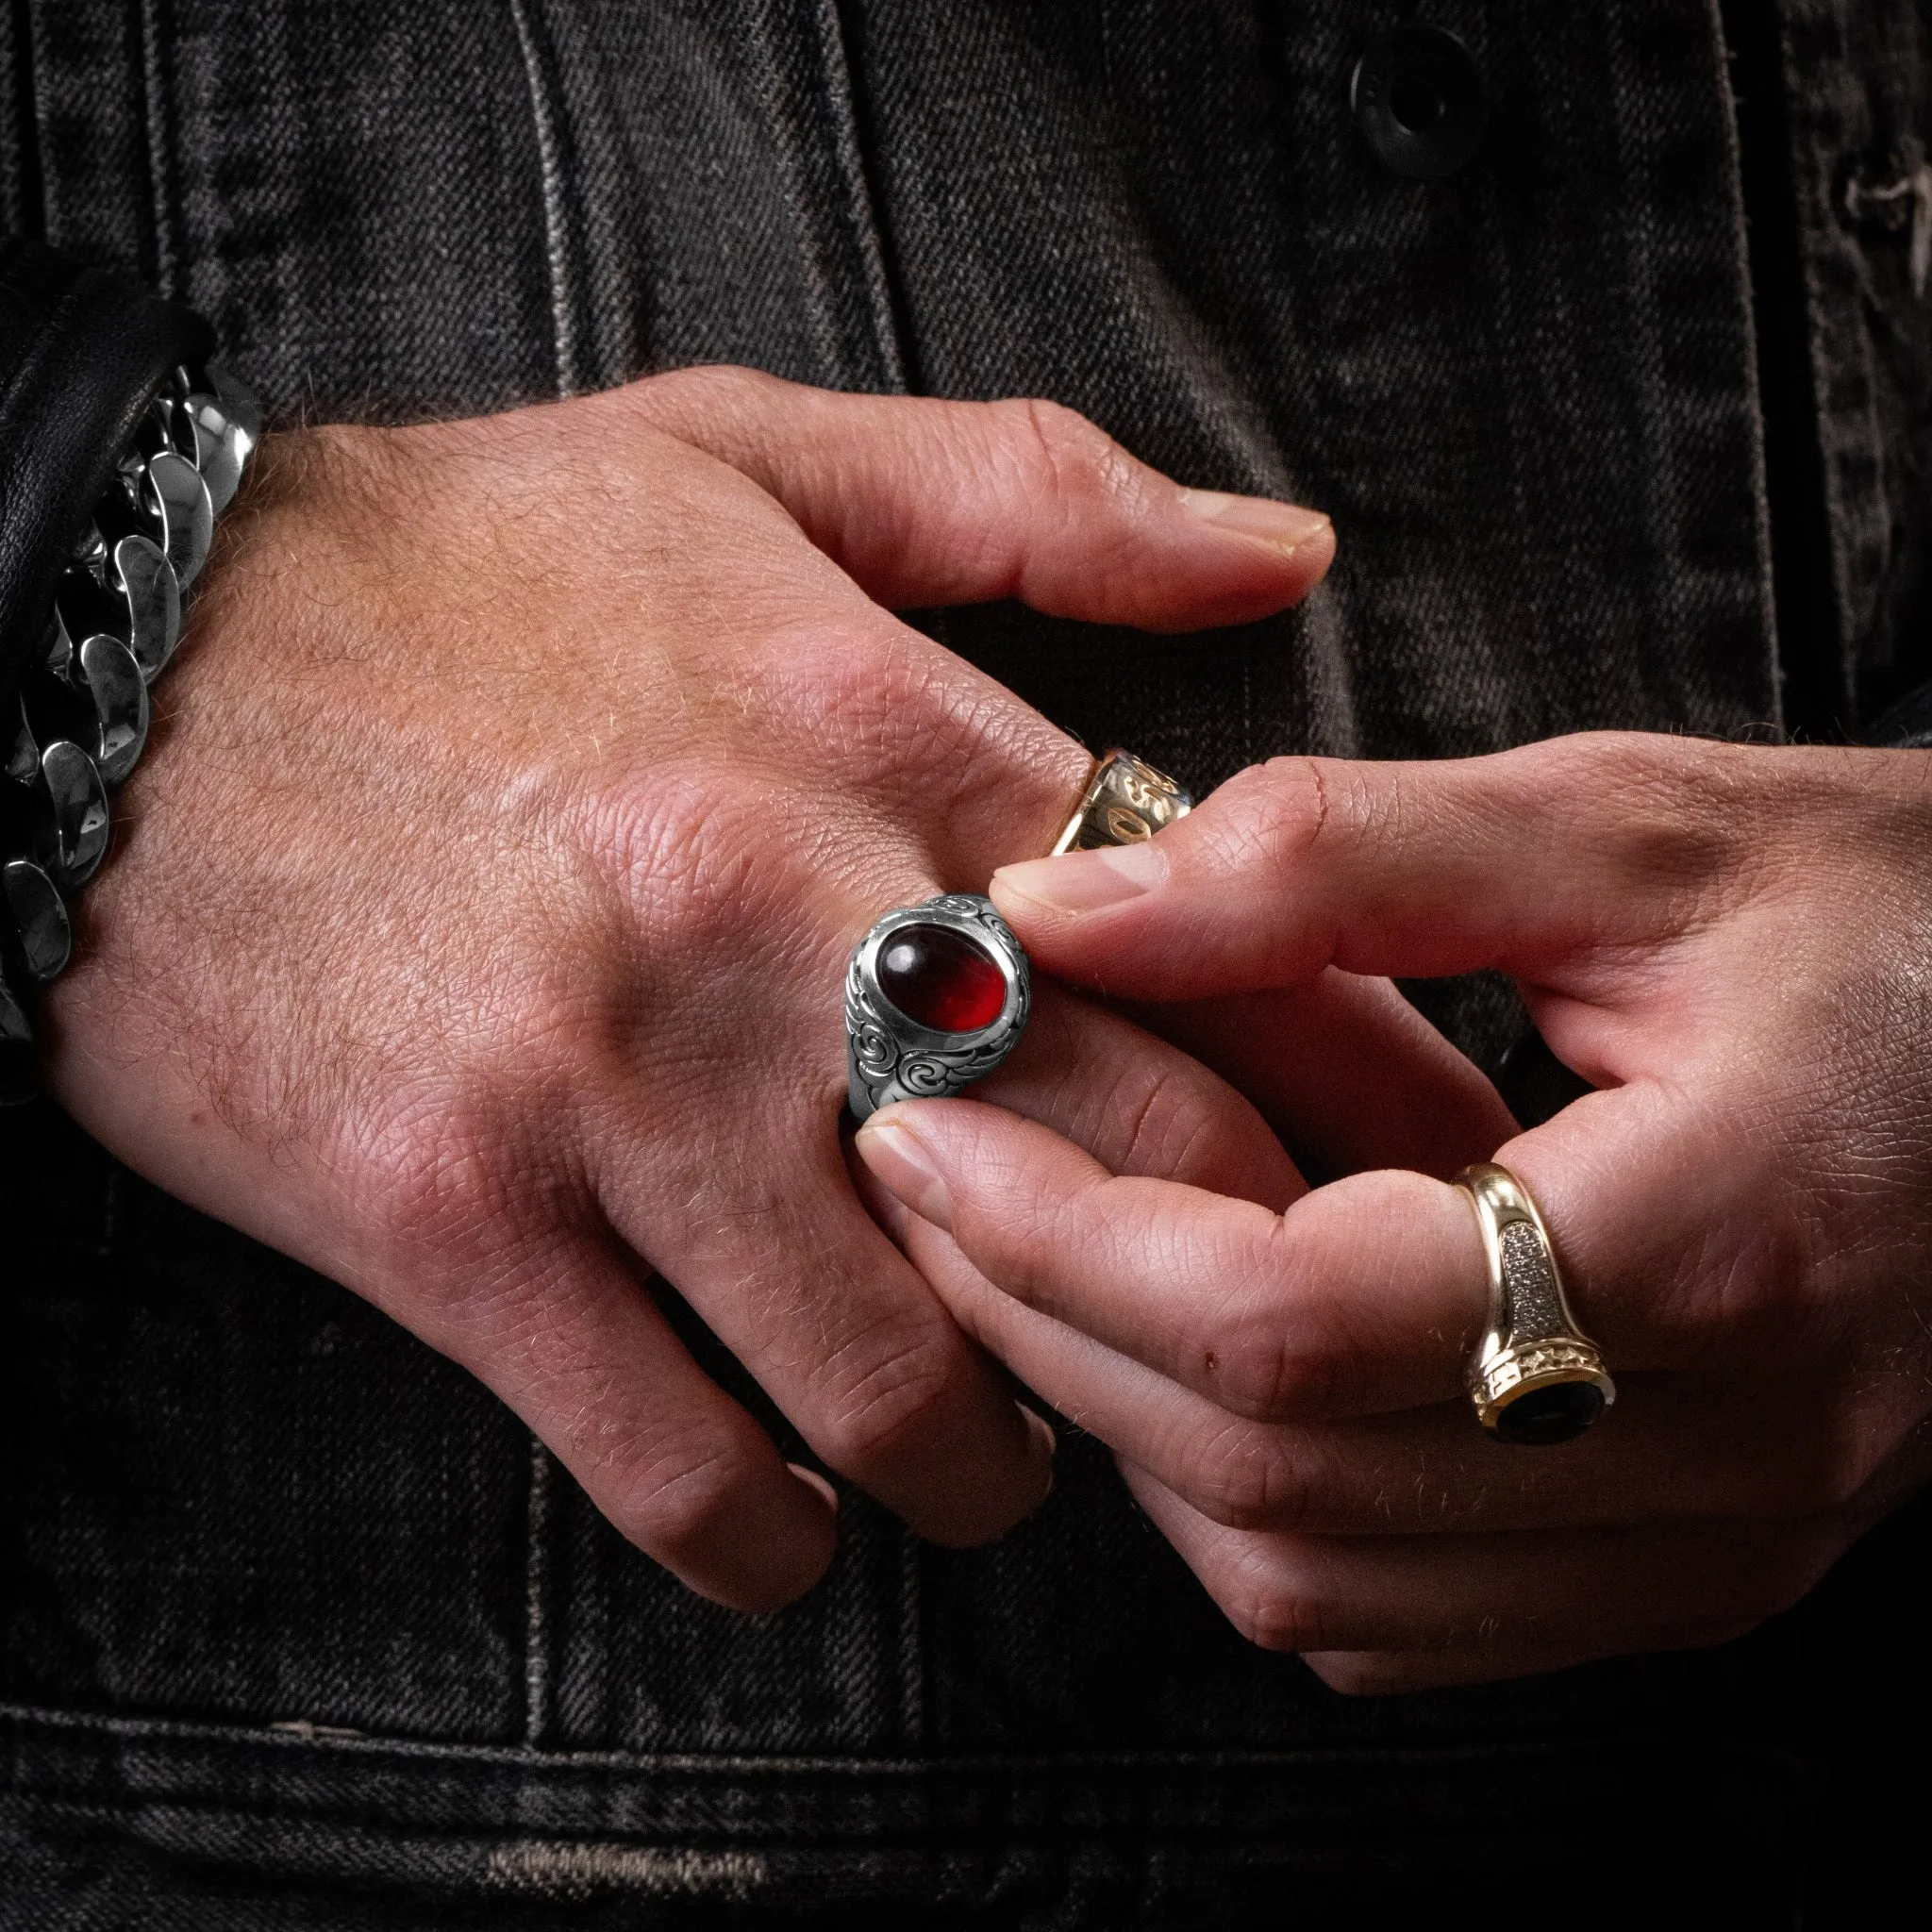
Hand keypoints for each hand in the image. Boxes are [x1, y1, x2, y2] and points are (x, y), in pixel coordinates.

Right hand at [43, 368, 1335, 1609]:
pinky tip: (792, 1502)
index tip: (1408, 1183)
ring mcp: (615, 1085)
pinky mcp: (454, 1223)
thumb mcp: (754, 453)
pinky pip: (686, 1466)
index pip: (1223, 949)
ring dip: (991, 1455)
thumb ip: (1043, 498)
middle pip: (1124, 1175)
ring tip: (991, 1441)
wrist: (112, 656)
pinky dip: (775, 1531)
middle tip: (1226, 1345)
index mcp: (879, 728)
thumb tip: (1285, 560)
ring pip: (915, 1379)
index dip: (1350, 1092)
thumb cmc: (458, 567)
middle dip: (1210, 1295)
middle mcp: (779, 915)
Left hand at [855, 734, 1931, 1687]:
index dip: (1063, 1235)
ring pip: (1311, 1579)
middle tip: (941, 1174)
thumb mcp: (1622, 827)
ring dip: (1130, 1421)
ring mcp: (1712, 1540)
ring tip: (1047, 1249)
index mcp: (1718, 1241)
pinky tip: (1207, 1353)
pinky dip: (1247, 1495)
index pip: (1295, 1322)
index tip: (930, 1129)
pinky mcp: (1689, 1562)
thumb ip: (1325, 862)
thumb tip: (1059, 912)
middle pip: (1271, 1472)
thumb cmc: (1894, 918)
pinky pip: (1397, 1609)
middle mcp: (1723, 1448)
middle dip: (1049, 1322)